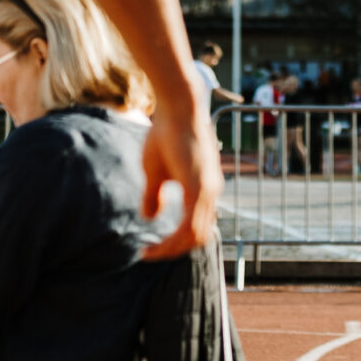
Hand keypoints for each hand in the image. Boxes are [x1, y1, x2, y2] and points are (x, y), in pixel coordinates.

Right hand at [140, 99, 221, 260]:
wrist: (176, 106)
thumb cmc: (165, 133)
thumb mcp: (155, 171)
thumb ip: (154, 195)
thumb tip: (149, 217)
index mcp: (203, 189)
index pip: (195, 228)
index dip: (173, 243)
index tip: (150, 248)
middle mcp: (211, 192)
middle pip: (197, 237)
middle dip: (173, 250)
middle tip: (150, 254)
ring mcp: (208, 190)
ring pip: (195, 236)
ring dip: (172, 249)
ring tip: (150, 252)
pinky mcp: (199, 186)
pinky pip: (190, 225)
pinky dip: (173, 240)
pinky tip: (155, 243)